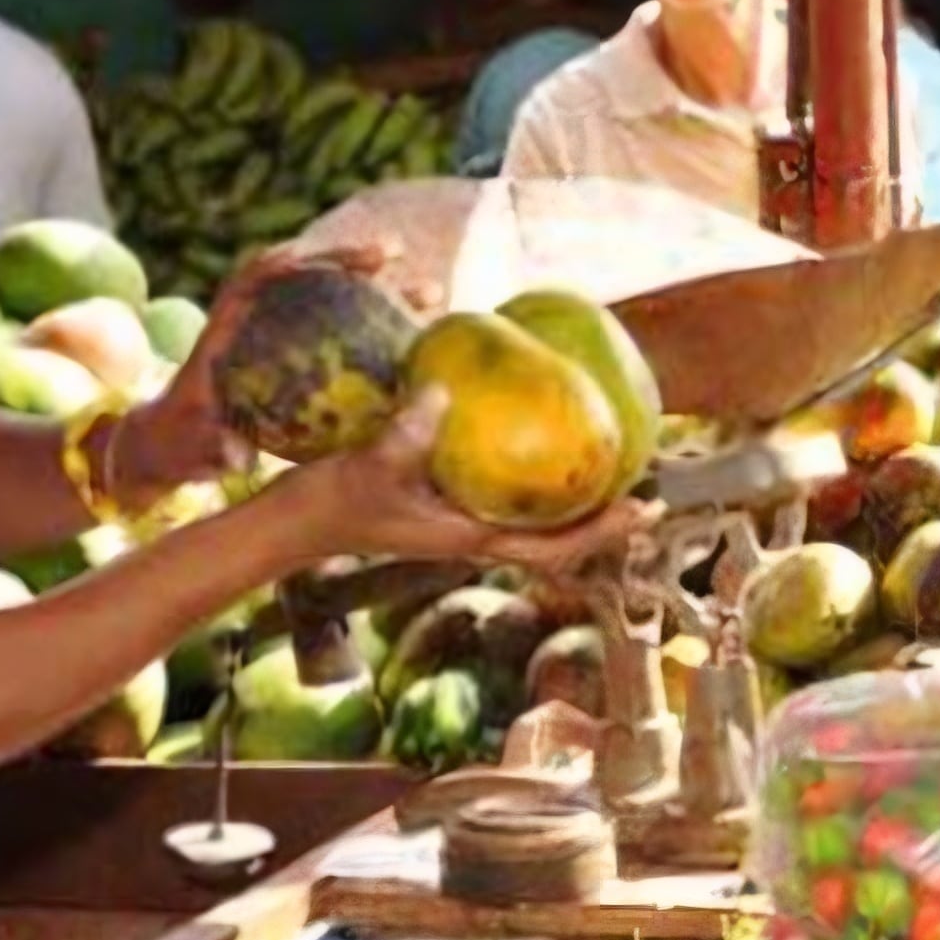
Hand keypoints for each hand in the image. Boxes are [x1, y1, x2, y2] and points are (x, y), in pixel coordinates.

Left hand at [109, 240, 399, 503]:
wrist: (177, 446)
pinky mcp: (304, 354)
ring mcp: (283, 334)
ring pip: (338, 299)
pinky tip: (423, 337)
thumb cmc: (181, 445)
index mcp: (223, 332)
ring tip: (429, 290)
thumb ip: (211, 448)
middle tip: (392, 255)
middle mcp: (256, 322)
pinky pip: (350, 332)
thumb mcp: (192, 447)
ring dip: (382, 288)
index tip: (311, 257)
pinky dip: (384, 327)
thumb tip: (237, 454)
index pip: (251, 279)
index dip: (280, 264)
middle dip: (348, 259)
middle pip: (305, 274)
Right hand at [277, 386, 657, 570]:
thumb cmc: (330, 503)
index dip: (603, 532)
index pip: (554, 548)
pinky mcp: (442, 499)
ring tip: (608, 452)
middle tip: (648, 473)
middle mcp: (474, 532)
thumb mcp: (368, 465)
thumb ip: (405, 434)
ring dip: (572, 492)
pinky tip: (537, 426)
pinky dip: (529, 467)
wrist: (291, 522)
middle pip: (557, 534)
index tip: (647, 509)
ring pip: (532, 513)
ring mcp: (459, 518)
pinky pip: (502, 486)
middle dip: (604, 512)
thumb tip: (443, 391)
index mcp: (469, 538)